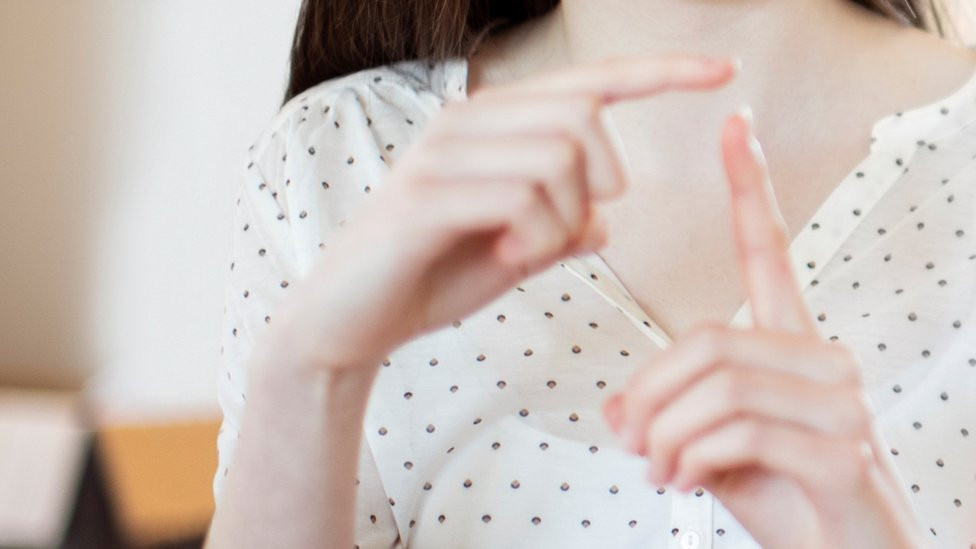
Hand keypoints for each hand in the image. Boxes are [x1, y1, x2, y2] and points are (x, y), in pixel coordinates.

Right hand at [272, 54, 738, 372]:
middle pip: (584, 118)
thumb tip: (607, 222)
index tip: (723, 71)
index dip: (660, 72)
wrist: (348, 320)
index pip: (590, 84)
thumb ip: (559, 231)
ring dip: (563, 220)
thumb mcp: (511, 254)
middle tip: (569, 229)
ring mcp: (443, 154)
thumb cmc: (428, 279)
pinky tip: (507, 257)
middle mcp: (467, 123)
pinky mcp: (426, 194)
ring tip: (525, 253)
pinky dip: (533, 236)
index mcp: (493, 127)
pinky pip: (519, 196)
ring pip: (558, 158)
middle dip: (601, 182)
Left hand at [602, 111, 927, 547]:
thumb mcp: (715, 451)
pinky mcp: (840, 451)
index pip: (769, 253)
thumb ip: (673, 417)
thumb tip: (618, 408)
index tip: (736, 133)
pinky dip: (692, 456)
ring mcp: (840, 403)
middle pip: (709, 336)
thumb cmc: (792, 503)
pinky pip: (739, 428)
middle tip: (629, 437)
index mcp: (793, 349)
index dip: (749, 189)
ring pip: (718, 381)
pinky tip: (685, 480)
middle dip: (650, 392)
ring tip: (659, 468)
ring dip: (666, 431)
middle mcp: (824, 363)